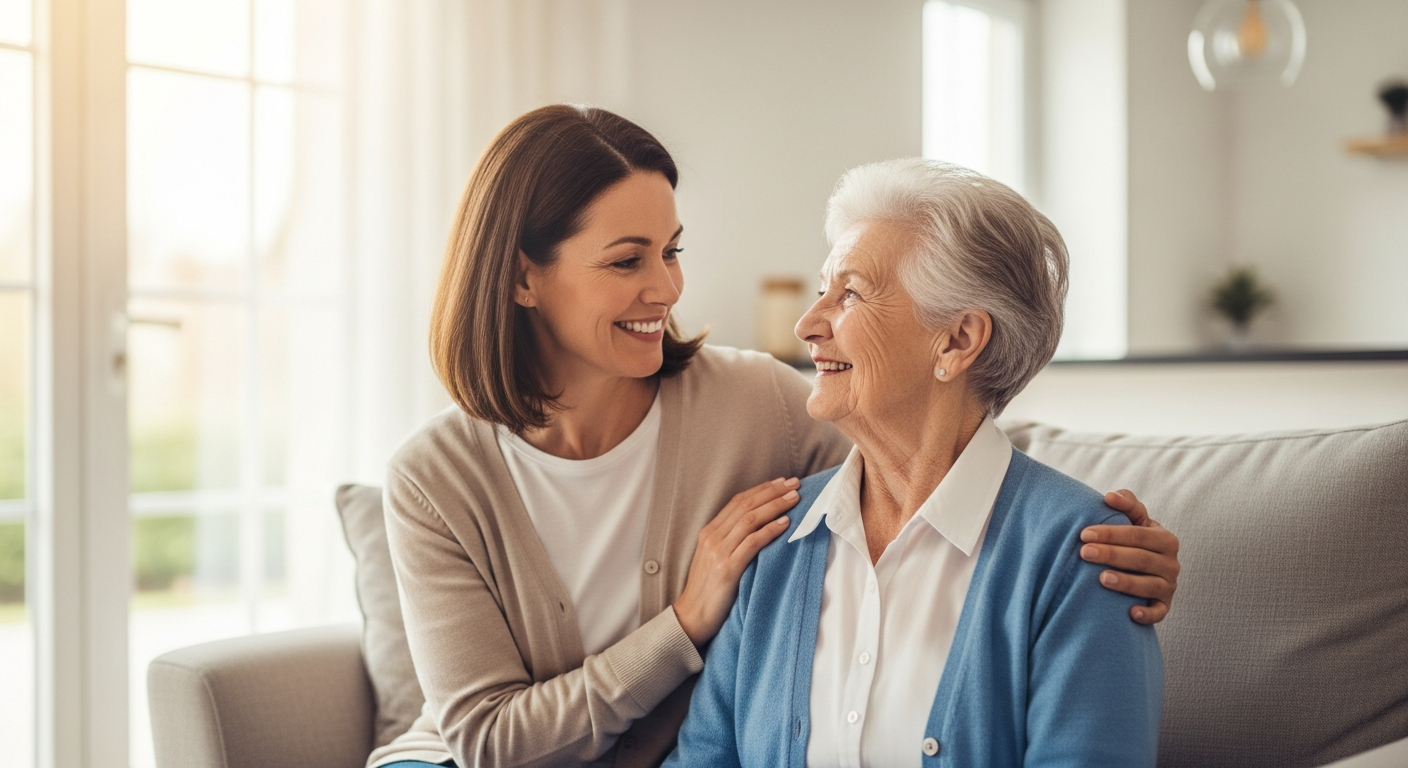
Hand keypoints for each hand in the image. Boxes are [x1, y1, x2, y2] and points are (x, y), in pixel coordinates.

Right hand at [674, 477, 800, 645]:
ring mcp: (719, 552)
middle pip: (746, 505)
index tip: (781, 482)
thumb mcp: (714, 559)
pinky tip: (785, 523)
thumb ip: (730, 541)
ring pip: (750, 519)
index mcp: (709, 532)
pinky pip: (752, 543)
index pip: (737, 502)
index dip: (761, 490)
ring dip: (775, 506)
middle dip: (772, 492)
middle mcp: (712, 537)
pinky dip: (770, 530)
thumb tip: (758, 526)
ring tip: (794, 498)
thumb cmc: (708, 590)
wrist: (692, 617)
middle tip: (794, 484)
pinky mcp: (728, 569)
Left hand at [1080, 489, 1179, 625]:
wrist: (1146, 570)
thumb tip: (1110, 496)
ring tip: (1101, 578)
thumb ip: (1127, 505)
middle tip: (1084, 552)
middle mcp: (1171, 563)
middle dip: (1111, 554)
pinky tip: (1130, 613)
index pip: (1137, 534)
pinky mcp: (1165, 606)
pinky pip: (1159, 612)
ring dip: (1126, 582)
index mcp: (1165, 539)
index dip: (1111, 533)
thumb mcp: (1135, 521)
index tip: (1084, 533)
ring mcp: (1169, 586)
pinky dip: (1148, 614)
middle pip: (1140, 558)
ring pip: (1149, 585)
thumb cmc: (1134, 541)